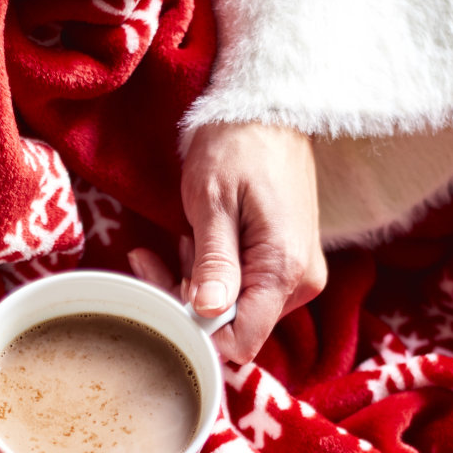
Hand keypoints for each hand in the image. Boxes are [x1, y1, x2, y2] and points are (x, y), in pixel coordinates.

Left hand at [158, 121, 325, 363]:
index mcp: (285, 270)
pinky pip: (241, 290)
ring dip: (194, 285)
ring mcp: (295, 276)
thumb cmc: (236, 147)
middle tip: (152, 260)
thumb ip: (213, 263)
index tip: (162, 296)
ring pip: (234, 311)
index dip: (196, 332)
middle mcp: (300, 283)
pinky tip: (194, 242)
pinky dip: (210, 275)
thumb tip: (207, 313)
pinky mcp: (284, 266)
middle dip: (186, 303)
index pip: (242, 341)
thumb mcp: (213, 202)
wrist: (267, 111)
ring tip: (180, 238)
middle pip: (234, 328)